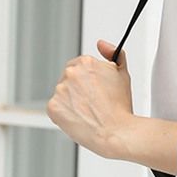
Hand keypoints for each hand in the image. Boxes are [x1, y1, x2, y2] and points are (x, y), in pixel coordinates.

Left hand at [46, 40, 133, 158]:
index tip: (96, 90)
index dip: (89, 79)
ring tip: (89, 113)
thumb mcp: (123, 74)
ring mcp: (60, 90)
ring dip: (72, 101)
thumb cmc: (120, 107)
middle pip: (70, 78)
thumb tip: (101, 44)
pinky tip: (80, 119)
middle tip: (94, 102)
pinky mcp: (53, 107)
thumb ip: (114, 54)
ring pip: (63, 94)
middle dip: (79, 89)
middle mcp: (71, 73)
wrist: (116, 132)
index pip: (80, 65)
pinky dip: (65, 114)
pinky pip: (56, 108)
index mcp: (86, 62)